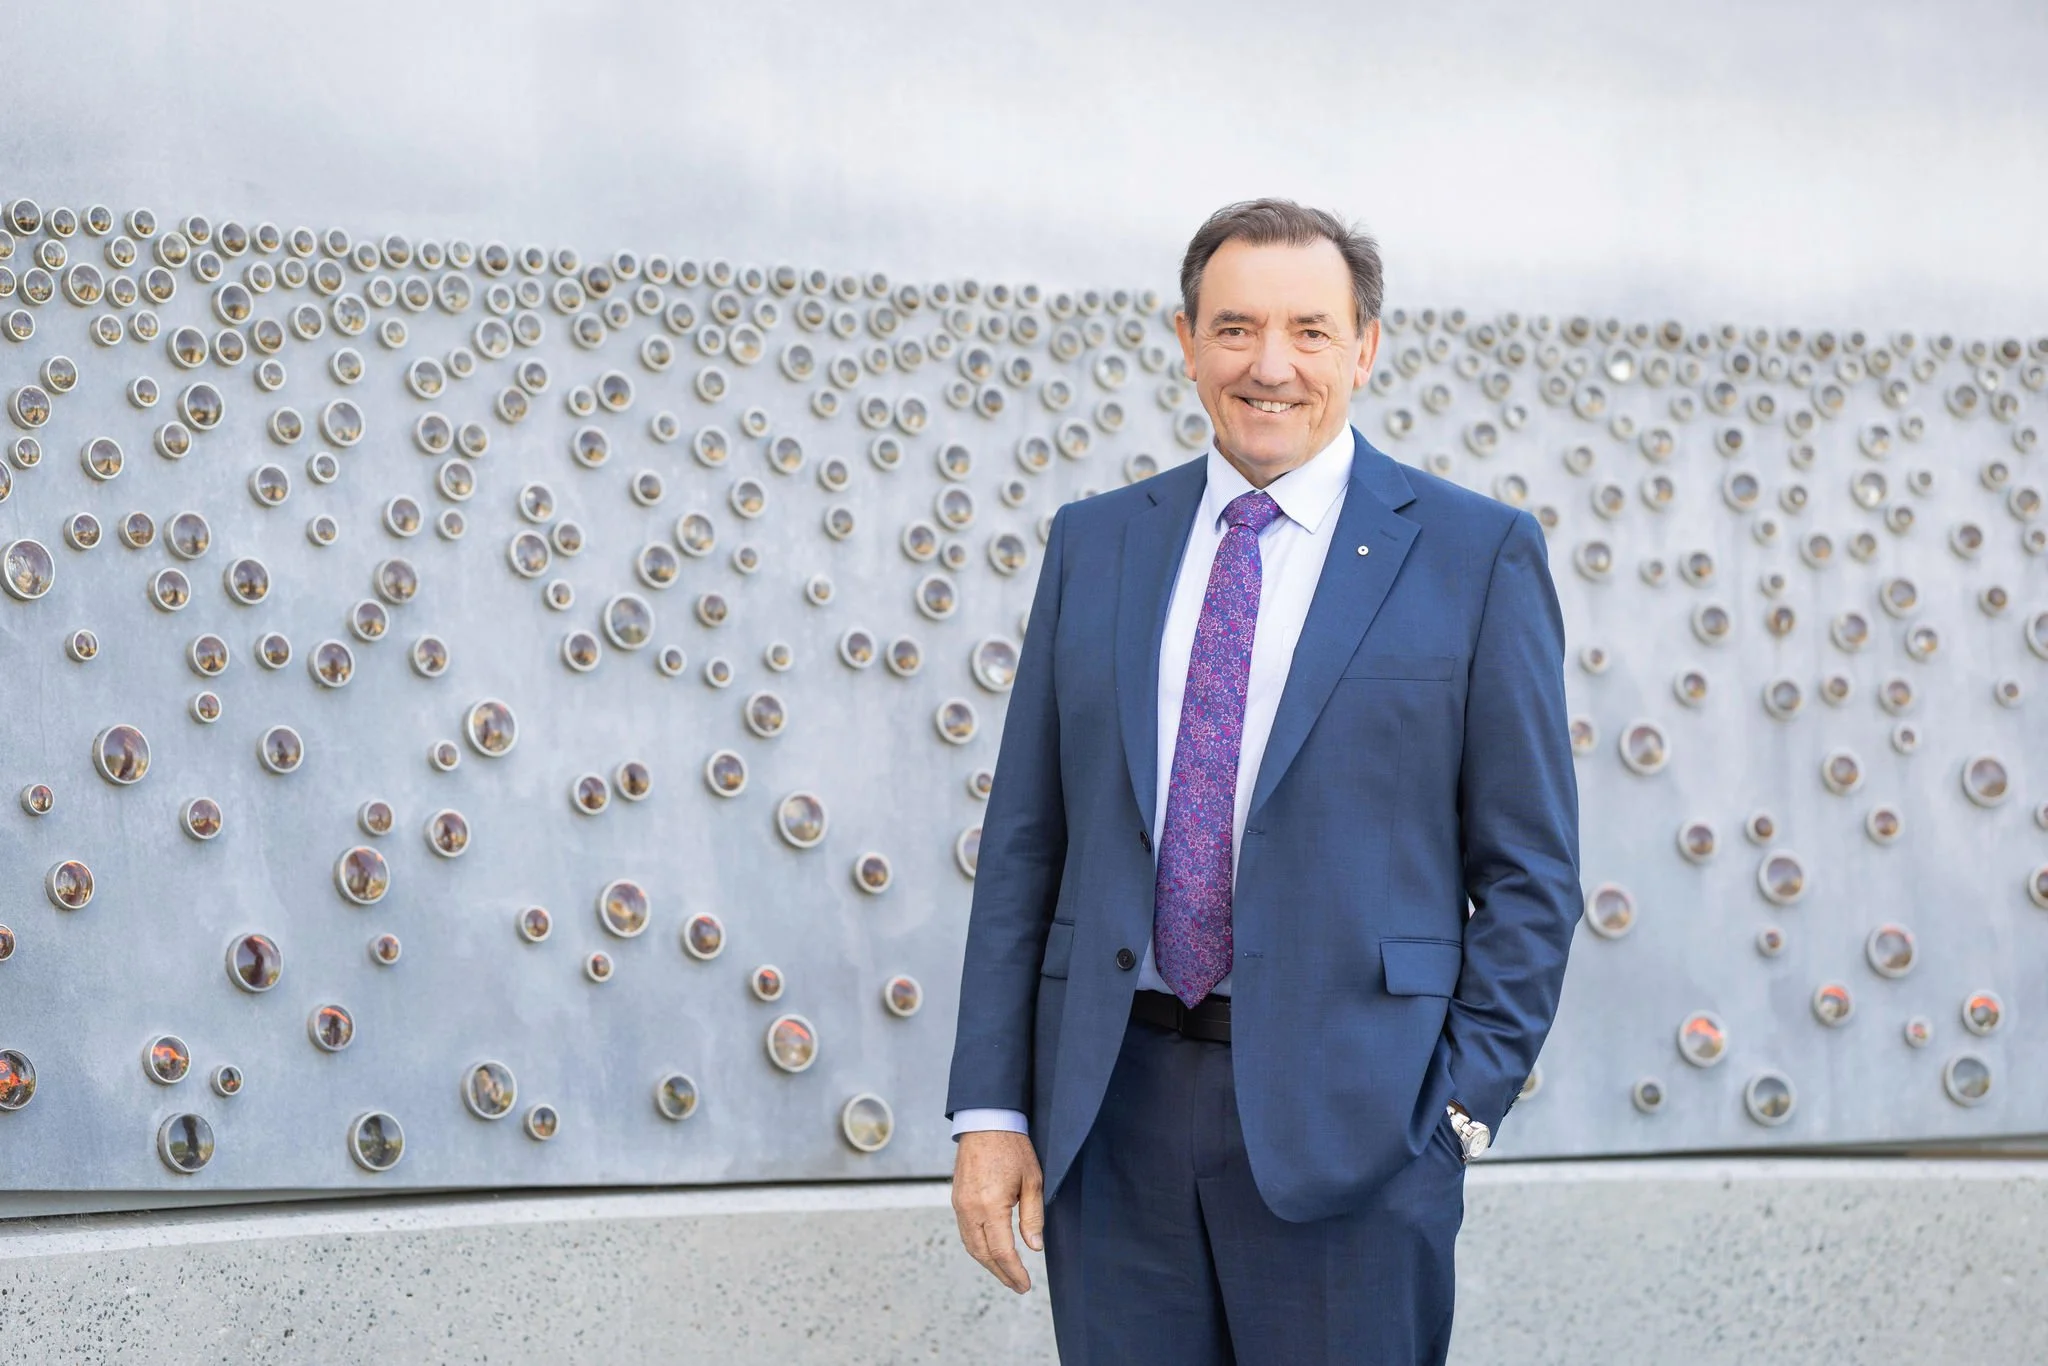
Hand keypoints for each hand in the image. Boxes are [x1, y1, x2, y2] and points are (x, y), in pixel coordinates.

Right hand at [951, 1130, 1044, 1293]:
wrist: (986, 1121)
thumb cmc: (1012, 1148)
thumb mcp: (1032, 1181)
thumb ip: (1032, 1217)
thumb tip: (1033, 1247)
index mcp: (990, 1206)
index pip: (1002, 1251)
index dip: (1014, 1272)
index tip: (1025, 1285)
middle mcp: (970, 1209)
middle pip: (982, 1254)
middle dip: (1000, 1273)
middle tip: (1017, 1285)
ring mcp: (960, 1204)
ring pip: (970, 1245)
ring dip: (987, 1263)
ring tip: (1005, 1273)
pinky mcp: (957, 1198)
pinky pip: (965, 1231)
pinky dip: (978, 1247)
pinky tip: (991, 1250)